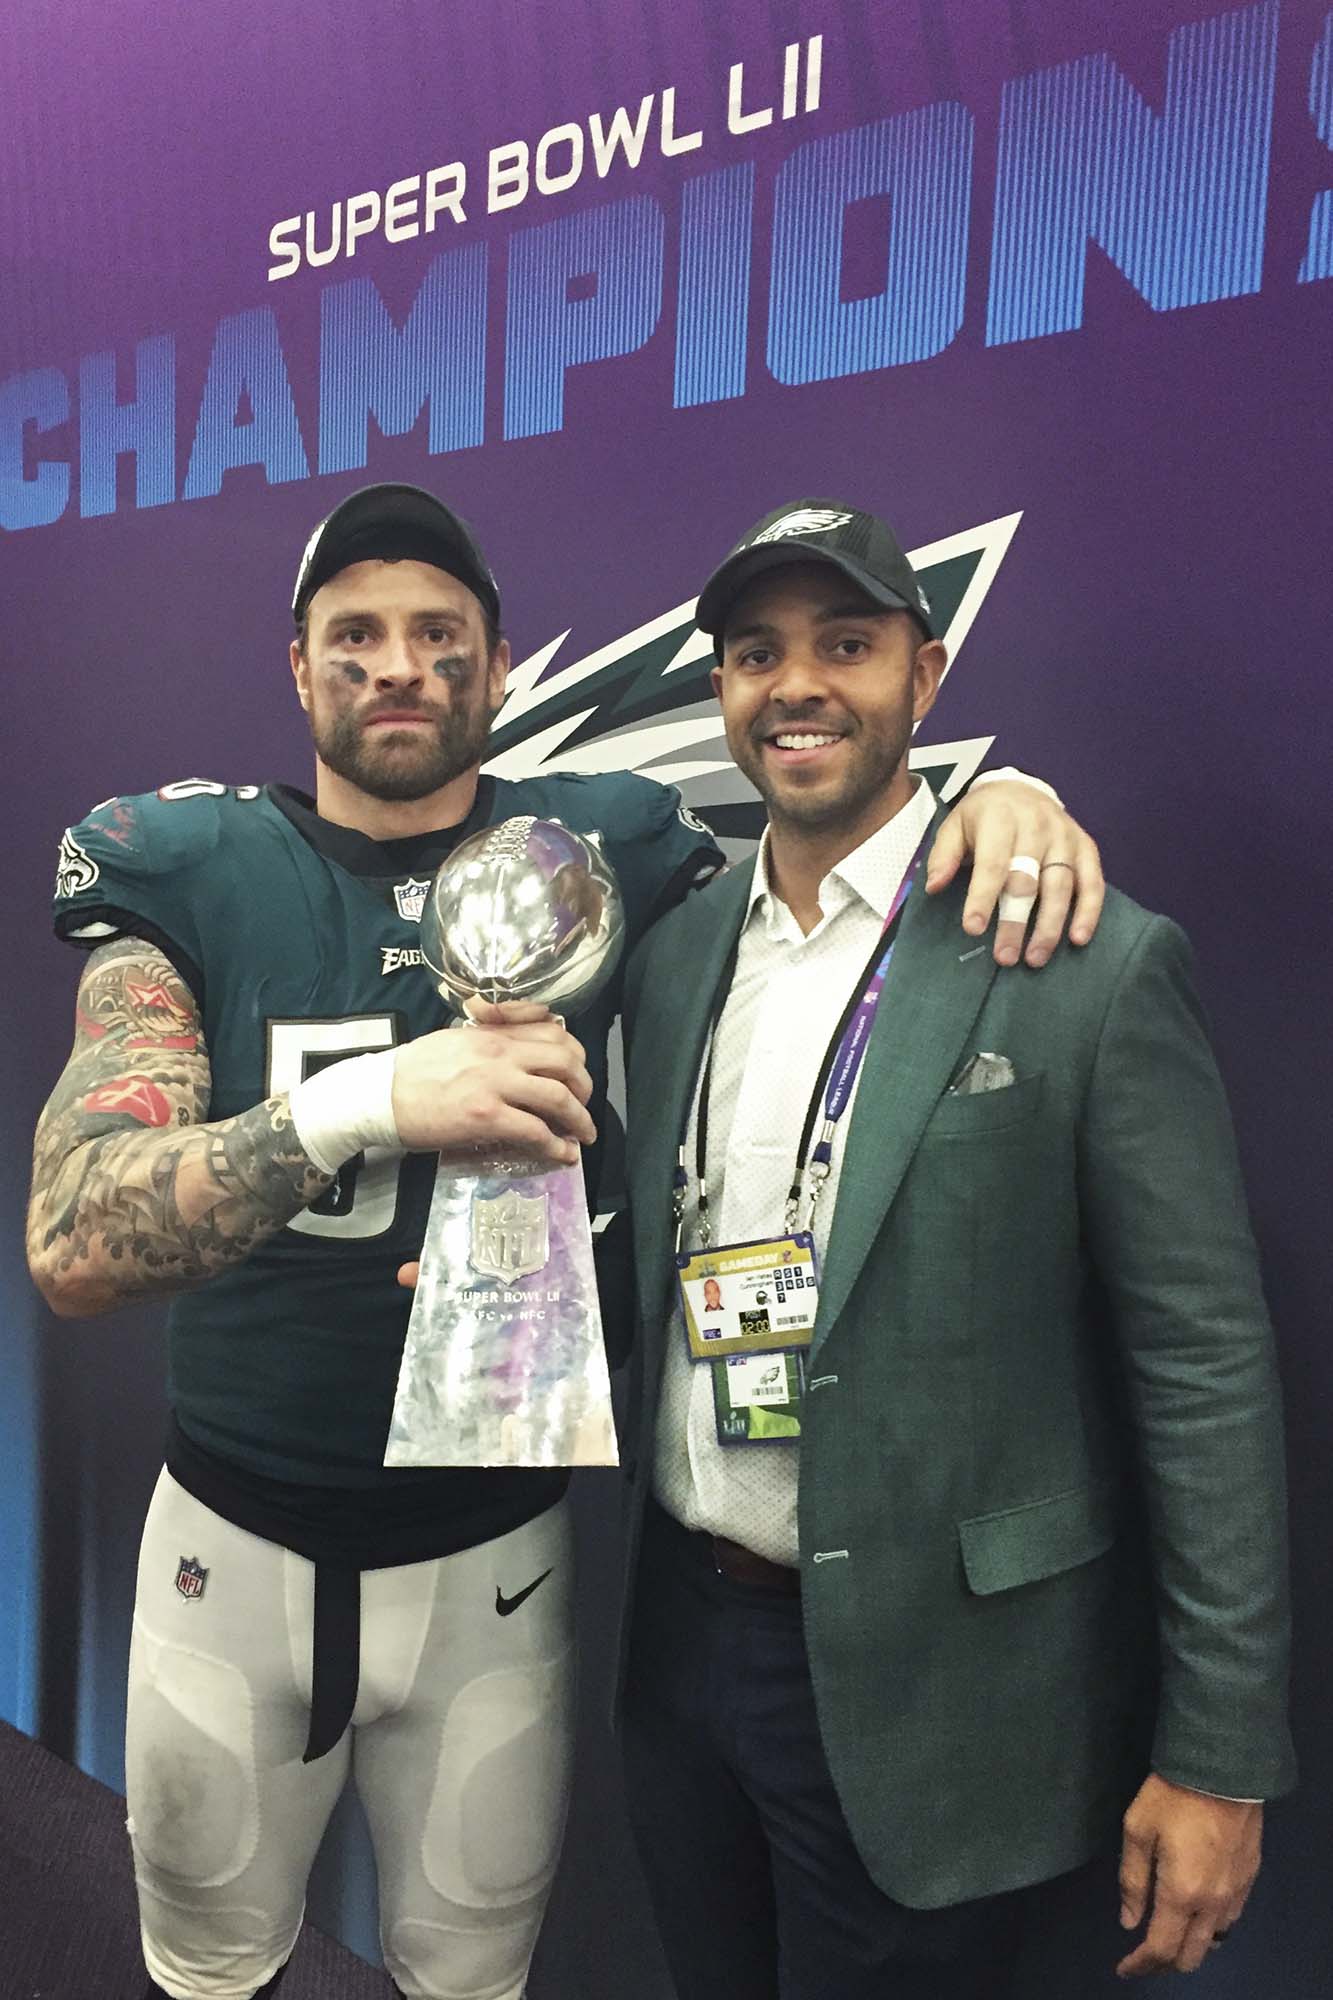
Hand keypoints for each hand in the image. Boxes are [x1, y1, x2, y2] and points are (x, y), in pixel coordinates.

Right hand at [391, 1008, 594, 1167]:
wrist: (380, 1094)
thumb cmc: (414, 1069)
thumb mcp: (457, 1038)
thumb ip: (492, 1038)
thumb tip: (518, 1048)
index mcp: (496, 1034)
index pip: (555, 1034)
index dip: (575, 1057)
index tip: (576, 1076)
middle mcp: (502, 1054)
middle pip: (567, 1063)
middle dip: (585, 1088)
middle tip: (584, 1108)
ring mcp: (496, 1085)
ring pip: (558, 1097)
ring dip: (579, 1120)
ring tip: (583, 1136)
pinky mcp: (487, 1117)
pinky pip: (536, 1131)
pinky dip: (557, 1146)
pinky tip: (563, 1155)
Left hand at [925, 779, 1103, 967]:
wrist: (1021, 788)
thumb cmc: (984, 816)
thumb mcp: (955, 826)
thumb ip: (943, 856)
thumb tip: (934, 887)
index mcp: (1000, 818)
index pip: (993, 863)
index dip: (983, 897)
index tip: (973, 928)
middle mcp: (1037, 825)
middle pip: (1027, 880)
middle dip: (1015, 922)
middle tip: (1005, 956)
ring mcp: (1065, 837)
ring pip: (1060, 886)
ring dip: (1049, 927)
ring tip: (1035, 957)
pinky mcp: (1086, 847)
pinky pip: (1093, 883)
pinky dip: (1089, 912)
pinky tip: (1077, 938)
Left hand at [1116, 1775, 1261, 1977]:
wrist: (1223, 1768)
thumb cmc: (1172, 1795)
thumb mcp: (1137, 1829)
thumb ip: (1132, 1880)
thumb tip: (1129, 1922)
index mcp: (1181, 1894)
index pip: (1161, 1948)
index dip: (1140, 1964)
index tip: (1123, 1968)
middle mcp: (1212, 1903)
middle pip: (1190, 1956)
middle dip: (1164, 1963)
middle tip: (1143, 1955)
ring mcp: (1235, 1893)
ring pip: (1213, 1942)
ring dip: (1189, 1948)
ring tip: (1168, 1937)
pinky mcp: (1248, 1879)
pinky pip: (1230, 1921)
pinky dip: (1210, 1929)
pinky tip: (1196, 1916)